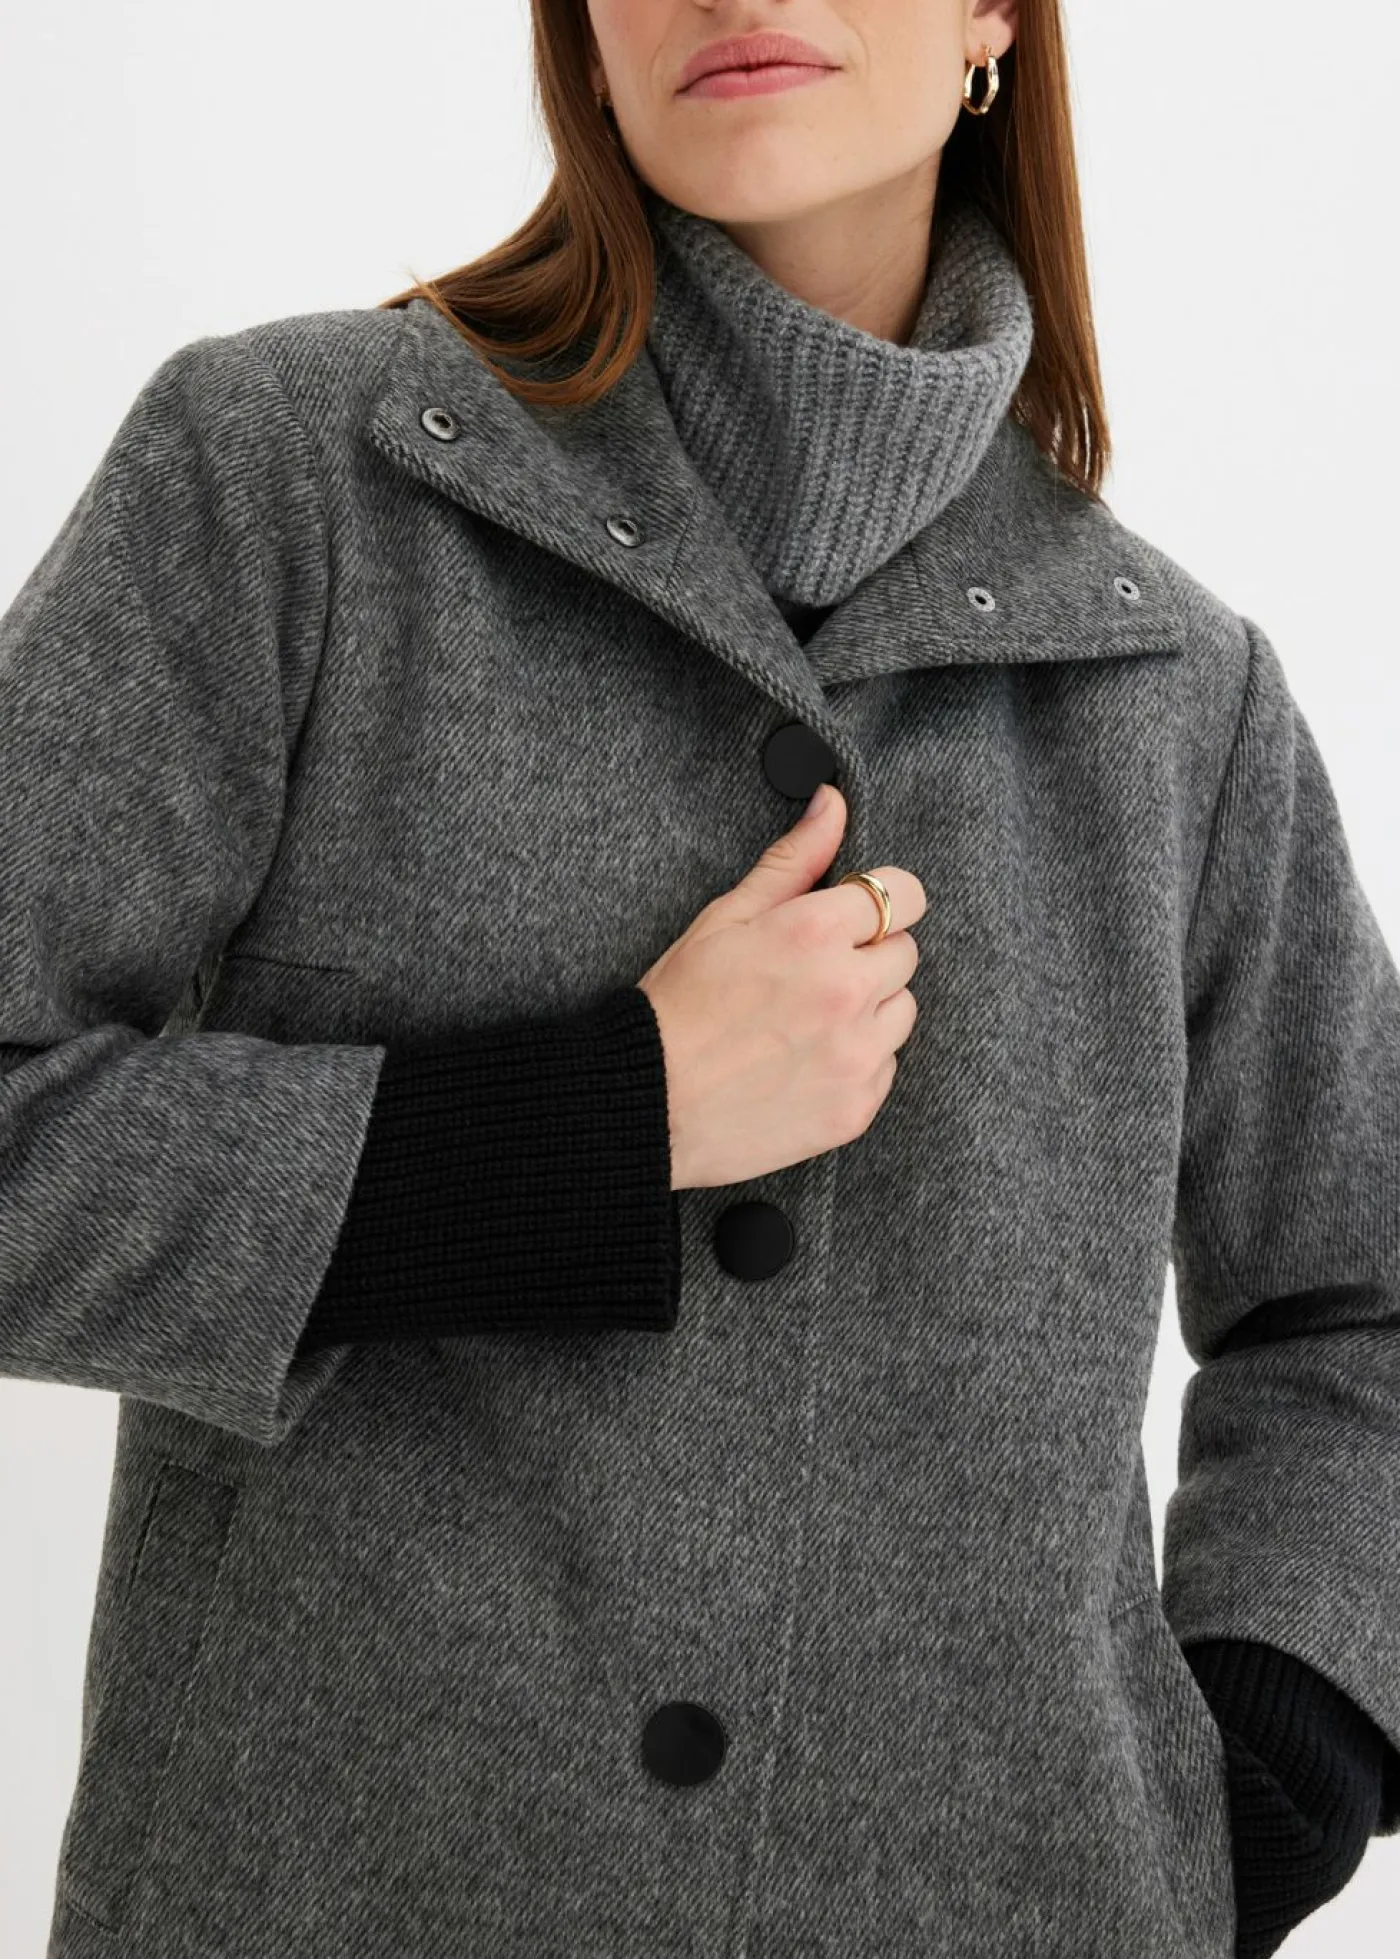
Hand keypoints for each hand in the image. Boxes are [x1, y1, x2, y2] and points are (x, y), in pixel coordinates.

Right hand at [637, 783, 925, 1190]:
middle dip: (868, 954)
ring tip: (809, 1019)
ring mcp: (857, 1055)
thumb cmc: (678, 1007)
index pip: (904, 895)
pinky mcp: (857, 1106)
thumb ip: (792, 860)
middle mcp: (847, 992)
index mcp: (815, 934)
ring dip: (871, 1008)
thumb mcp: (726, 918)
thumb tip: (833, 804)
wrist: (650, 1106)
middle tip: (812, 973)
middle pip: (905, 953)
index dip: (882, 901)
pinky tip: (807, 1060)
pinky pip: (885, 1067)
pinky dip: (858, 1061)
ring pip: (902, 1012)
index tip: (856, 915)